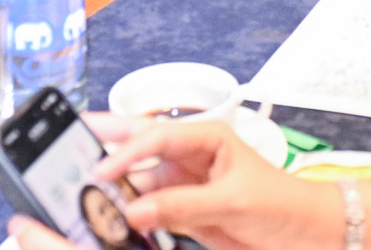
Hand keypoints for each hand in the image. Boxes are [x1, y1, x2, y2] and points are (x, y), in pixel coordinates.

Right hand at [10, 116, 340, 249]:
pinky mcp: (185, 212)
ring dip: (113, 184)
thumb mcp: (233, 201)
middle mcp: (192, 157)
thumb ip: (183, 205)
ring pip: (140, 181)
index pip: (157, 138)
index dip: (126, 152)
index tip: (100, 169)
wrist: (306, 234)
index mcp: (208, 138)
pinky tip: (106, 216)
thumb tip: (137, 209)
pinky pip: (149, 210)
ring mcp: (186, 185)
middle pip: (141, 146)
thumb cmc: (282, 203)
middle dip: (105, 139)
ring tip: (76, 184)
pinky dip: (127, 214)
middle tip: (64, 136)